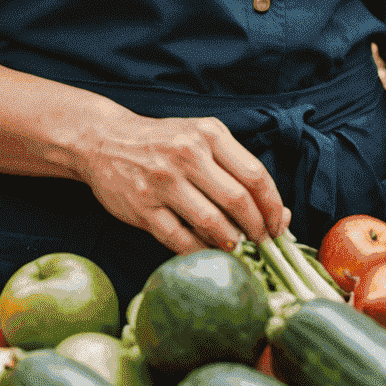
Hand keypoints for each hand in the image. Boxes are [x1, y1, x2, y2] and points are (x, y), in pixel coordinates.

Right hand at [71, 112, 286, 254]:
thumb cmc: (164, 143)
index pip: (255, 175)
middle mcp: (187, 153)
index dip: (272, 206)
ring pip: (212, 223)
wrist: (105, 140)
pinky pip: (180, 239)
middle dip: (257, 229)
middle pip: (238, 201)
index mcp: (208, 134)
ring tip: (237, 247)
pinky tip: (208, 252)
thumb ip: (237, 168)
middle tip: (263, 243)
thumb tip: (279, 214)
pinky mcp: (143, 207)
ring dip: (232, 243)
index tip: (278, 225)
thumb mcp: (201, 138)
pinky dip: (200, 252)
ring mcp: (163, 181)